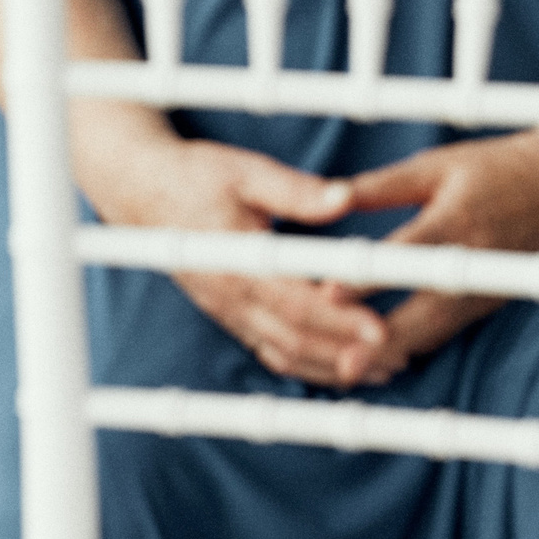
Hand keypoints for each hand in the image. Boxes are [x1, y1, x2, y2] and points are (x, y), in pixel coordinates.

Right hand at [87, 135, 385, 386]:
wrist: (139, 190)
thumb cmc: (194, 176)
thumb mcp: (246, 171)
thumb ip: (296, 190)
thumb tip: (345, 199)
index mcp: (236, 261)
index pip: (296, 302)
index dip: (339, 320)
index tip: (381, 329)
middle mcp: (230, 295)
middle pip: (295, 339)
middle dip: (348, 353)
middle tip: (400, 355)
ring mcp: (227, 310)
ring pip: (284, 353)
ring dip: (333, 366)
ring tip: (384, 368)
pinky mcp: (228, 313)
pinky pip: (269, 350)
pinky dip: (307, 365)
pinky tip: (340, 364)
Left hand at [329, 130, 538, 384]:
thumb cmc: (498, 168)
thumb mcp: (437, 165)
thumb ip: (380, 185)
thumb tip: (324, 197)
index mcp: (460, 219)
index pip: (411, 254)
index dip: (371, 275)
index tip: (329, 292)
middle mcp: (477, 263)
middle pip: (426, 310)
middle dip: (382, 339)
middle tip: (339, 363)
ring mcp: (486, 290)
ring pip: (435, 332)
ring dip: (393, 353)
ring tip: (346, 371)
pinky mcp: (487, 304)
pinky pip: (444, 333)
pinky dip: (410, 348)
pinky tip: (374, 361)